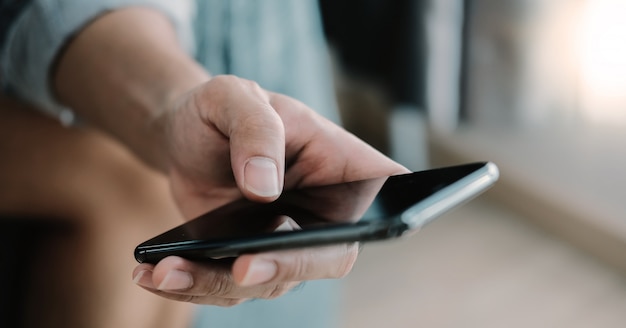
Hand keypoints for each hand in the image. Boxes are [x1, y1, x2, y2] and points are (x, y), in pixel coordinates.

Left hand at [132, 75, 407, 304]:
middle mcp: (323, 214)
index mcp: (340, 167)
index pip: (386, 192)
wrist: (185, 138)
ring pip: (267, 283)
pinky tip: (153, 274)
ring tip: (166, 270)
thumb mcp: (233, 97)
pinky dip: (190, 286)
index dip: (394, 217)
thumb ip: (255, 129)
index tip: (381, 227)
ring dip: (215, 283)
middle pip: (326, 256)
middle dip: (284, 268)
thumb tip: (265, 189)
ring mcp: (287, 245)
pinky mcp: (247, 263)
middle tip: (242, 268)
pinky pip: (226, 287)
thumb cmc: (222, 110)